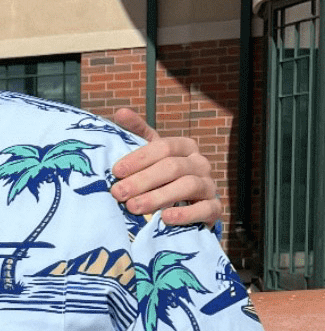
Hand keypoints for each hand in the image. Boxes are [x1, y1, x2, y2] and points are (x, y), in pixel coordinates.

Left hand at [110, 108, 220, 227]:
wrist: (186, 208)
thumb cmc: (162, 178)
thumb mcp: (151, 155)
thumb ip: (137, 133)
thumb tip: (120, 112)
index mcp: (184, 147)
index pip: (163, 147)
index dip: (139, 158)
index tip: (116, 171)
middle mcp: (199, 163)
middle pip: (172, 167)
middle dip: (142, 181)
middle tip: (118, 193)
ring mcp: (209, 185)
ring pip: (187, 186)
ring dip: (158, 197)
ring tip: (133, 207)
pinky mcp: (214, 208)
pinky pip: (205, 209)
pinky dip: (186, 214)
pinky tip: (165, 218)